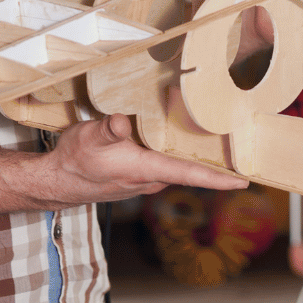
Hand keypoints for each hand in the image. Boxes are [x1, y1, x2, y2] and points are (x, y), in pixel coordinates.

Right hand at [48, 113, 247, 202]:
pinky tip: (180, 138)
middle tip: (245, 151)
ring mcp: (145, 178)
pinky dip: (178, 154)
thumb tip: (123, 121)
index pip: (191, 175)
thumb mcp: (91, 138)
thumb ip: (110, 129)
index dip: (220, 179)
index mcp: (147, 170)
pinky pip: (165, 164)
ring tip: (222, 140)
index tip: (245, 181)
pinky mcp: (137, 174)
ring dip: (197, 157)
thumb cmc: (75, 161)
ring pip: (178, 167)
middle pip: (191, 171)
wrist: (57, 181)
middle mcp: (151, 178)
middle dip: (217, 164)